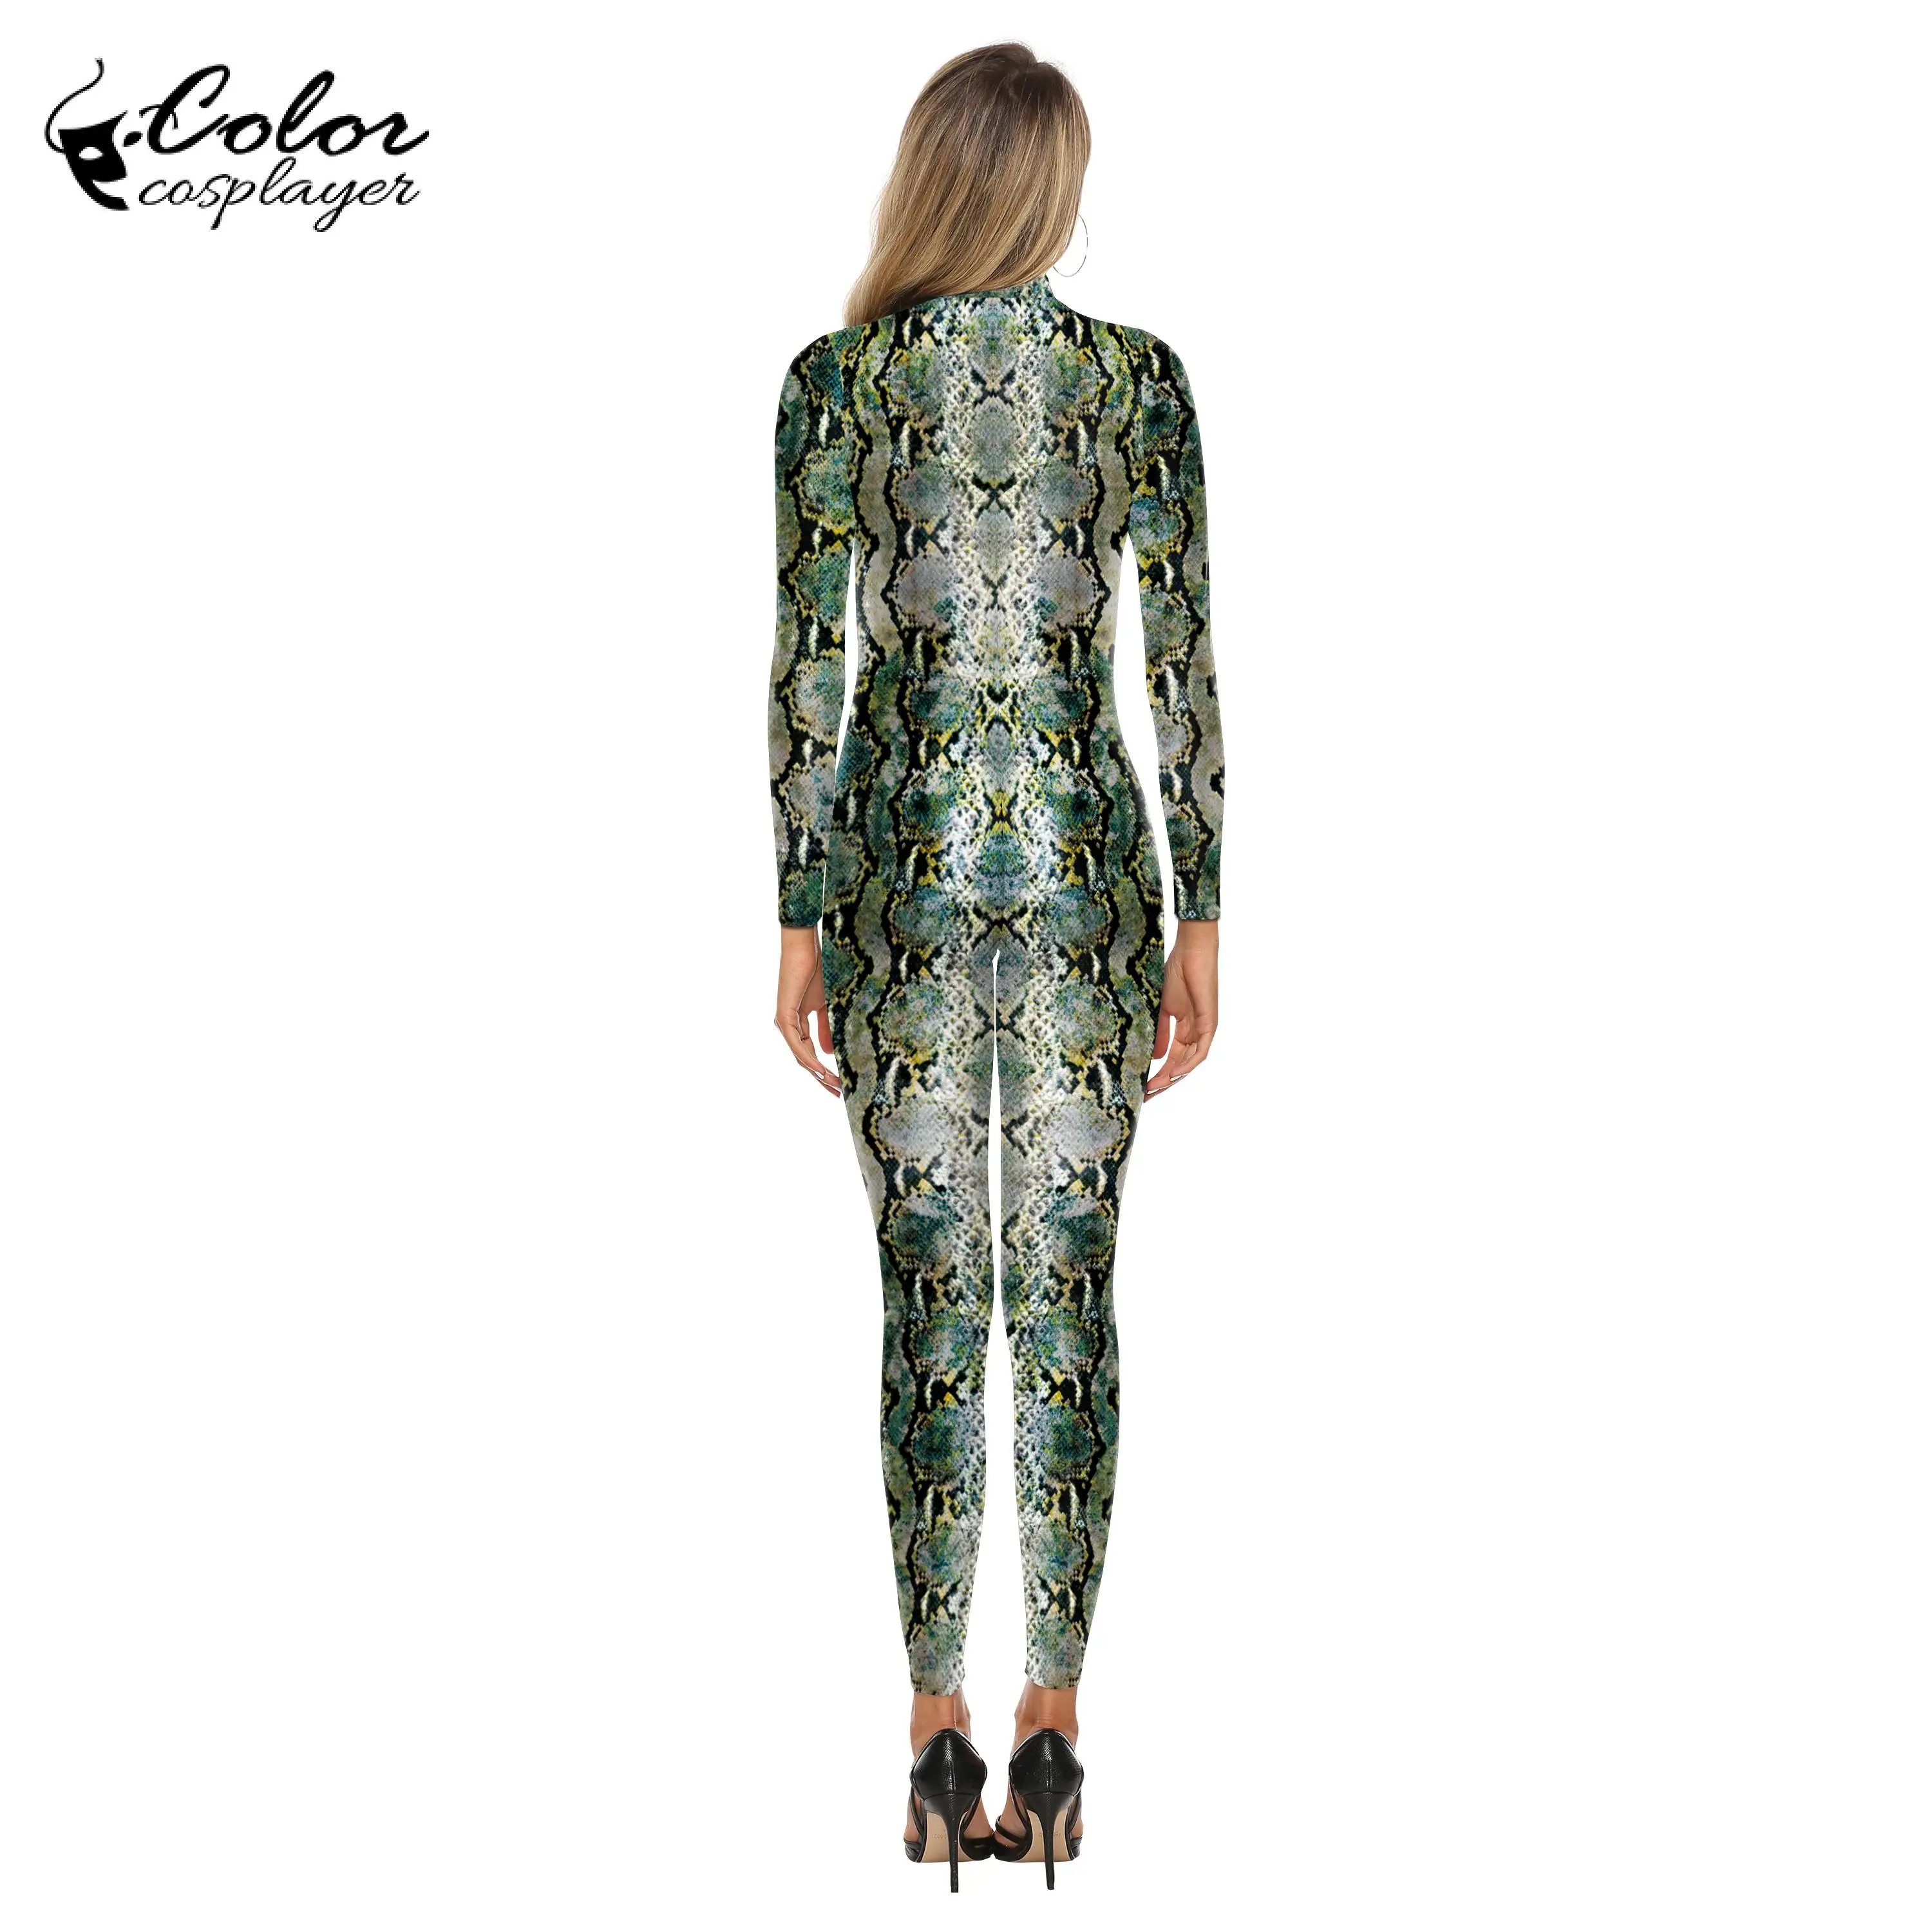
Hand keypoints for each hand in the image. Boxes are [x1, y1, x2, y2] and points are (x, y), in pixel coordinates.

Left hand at [775, 925, 841, 1095]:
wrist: (805, 948)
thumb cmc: (817, 970)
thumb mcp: (827, 1005)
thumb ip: (827, 1029)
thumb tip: (831, 1053)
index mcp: (797, 1023)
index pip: (810, 1053)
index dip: (824, 1070)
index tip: (841, 1083)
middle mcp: (787, 1026)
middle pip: (804, 1060)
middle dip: (821, 1078)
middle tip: (838, 1093)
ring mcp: (784, 1023)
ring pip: (800, 1056)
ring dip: (817, 1073)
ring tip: (834, 1086)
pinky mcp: (784, 1016)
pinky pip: (797, 1044)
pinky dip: (809, 1058)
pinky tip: (821, 1070)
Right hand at [1146, 919, 1217, 1098]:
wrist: (1191, 952)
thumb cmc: (1176, 973)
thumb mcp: (1162, 1008)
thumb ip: (1160, 1032)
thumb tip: (1154, 1057)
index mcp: (1185, 1029)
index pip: (1172, 1058)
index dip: (1158, 1074)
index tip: (1141, 1088)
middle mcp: (1196, 1032)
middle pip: (1181, 1065)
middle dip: (1164, 1082)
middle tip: (1146, 1096)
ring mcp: (1204, 1029)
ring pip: (1190, 1062)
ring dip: (1173, 1077)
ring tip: (1155, 1088)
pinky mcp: (1209, 1023)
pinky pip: (1201, 1051)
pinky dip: (1188, 1064)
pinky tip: (1174, 1074)